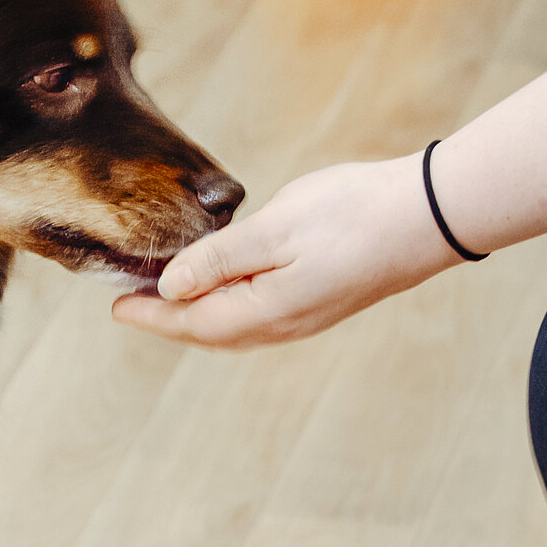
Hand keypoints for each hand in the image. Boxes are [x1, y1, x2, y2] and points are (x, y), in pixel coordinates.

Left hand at [108, 153, 459, 348]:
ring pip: (236, 326)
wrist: (431, 215)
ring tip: (168, 299)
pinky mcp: (323, 300)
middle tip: (130, 304)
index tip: (115, 307)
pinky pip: (260, 316)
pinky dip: (229, 307)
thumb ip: (220, 259)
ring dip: (198, 316)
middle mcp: (285, 324)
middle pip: (211, 332)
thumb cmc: (354, 214)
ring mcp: (308, 315)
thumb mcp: (276, 228)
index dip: (151, 316)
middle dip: (169, 321)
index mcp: (267, 311)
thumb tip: (170, 286)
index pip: (192, 322)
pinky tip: (225, 287)